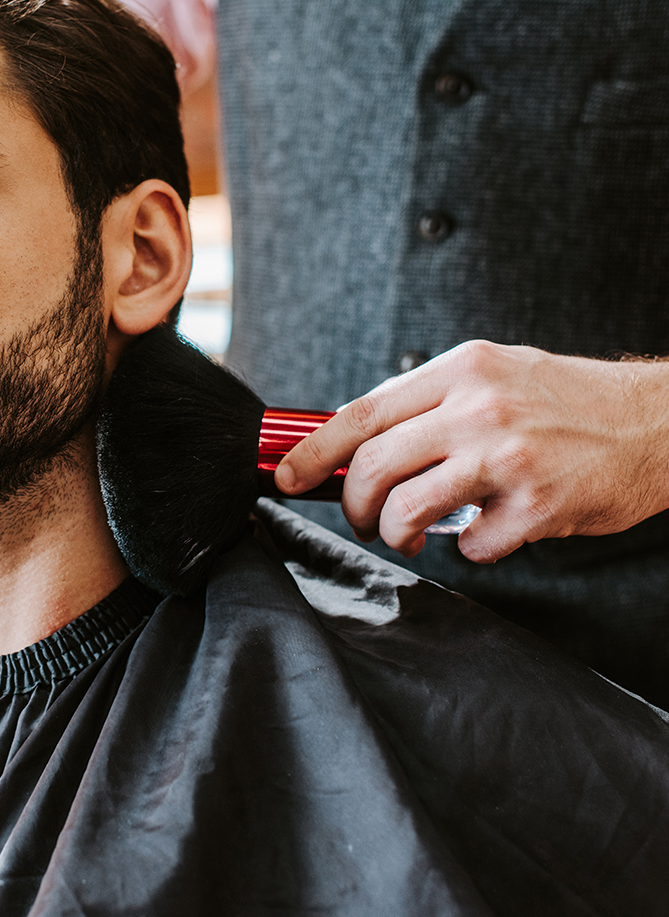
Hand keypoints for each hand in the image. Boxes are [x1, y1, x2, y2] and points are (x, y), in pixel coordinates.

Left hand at [274, 340, 668, 561]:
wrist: (655, 422)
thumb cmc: (563, 403)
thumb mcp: (491, 376)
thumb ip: (428, 404)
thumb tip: (359, 442)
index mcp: (459, 370)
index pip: (361, 412)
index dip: (314, 451)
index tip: (286, 476)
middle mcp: (479, 407)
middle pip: (373, 465)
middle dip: (353, 504)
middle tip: (363, 517)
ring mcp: (508, 456)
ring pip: (408, 508)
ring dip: (396, 532)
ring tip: (408, 533)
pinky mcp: (537, 505)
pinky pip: (472, 545)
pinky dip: (469, 549)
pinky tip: (489, 532)